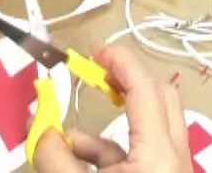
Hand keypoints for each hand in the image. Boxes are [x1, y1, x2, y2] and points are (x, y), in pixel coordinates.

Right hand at [32, 46, 191, 171]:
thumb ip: (55, 157)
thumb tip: (37, 127)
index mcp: (160, 154)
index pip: (146, 90)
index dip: (120, 62)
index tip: (95, 50)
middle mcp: (175, 157)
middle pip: (160, 98)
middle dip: (126, 80)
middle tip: (95, 72)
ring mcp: (172, 169)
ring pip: (148, 129)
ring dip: (107, 125)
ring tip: (66, 134)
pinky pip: (140, 154)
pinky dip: (109, 150)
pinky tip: (76, 156)